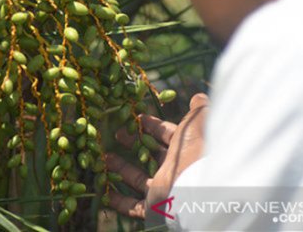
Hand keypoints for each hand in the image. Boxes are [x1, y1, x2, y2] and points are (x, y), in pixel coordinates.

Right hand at [105, 93, 208, 218]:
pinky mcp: (153, 207)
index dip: (151, 125)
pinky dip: (118, 200)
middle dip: (133, 143)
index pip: (166, 134)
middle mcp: (174, 170)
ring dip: (120, 169)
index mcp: (184, 150)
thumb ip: (198, 110)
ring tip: (103, 157)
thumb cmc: (194, 152)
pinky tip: (105, 192)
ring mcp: (163, 189)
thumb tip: (199, 96)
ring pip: (137, 178)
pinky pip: (132, 205)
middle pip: (149, 155)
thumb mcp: (198, 124)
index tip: (134, 118)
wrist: (196, 190)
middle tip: (116, 134)